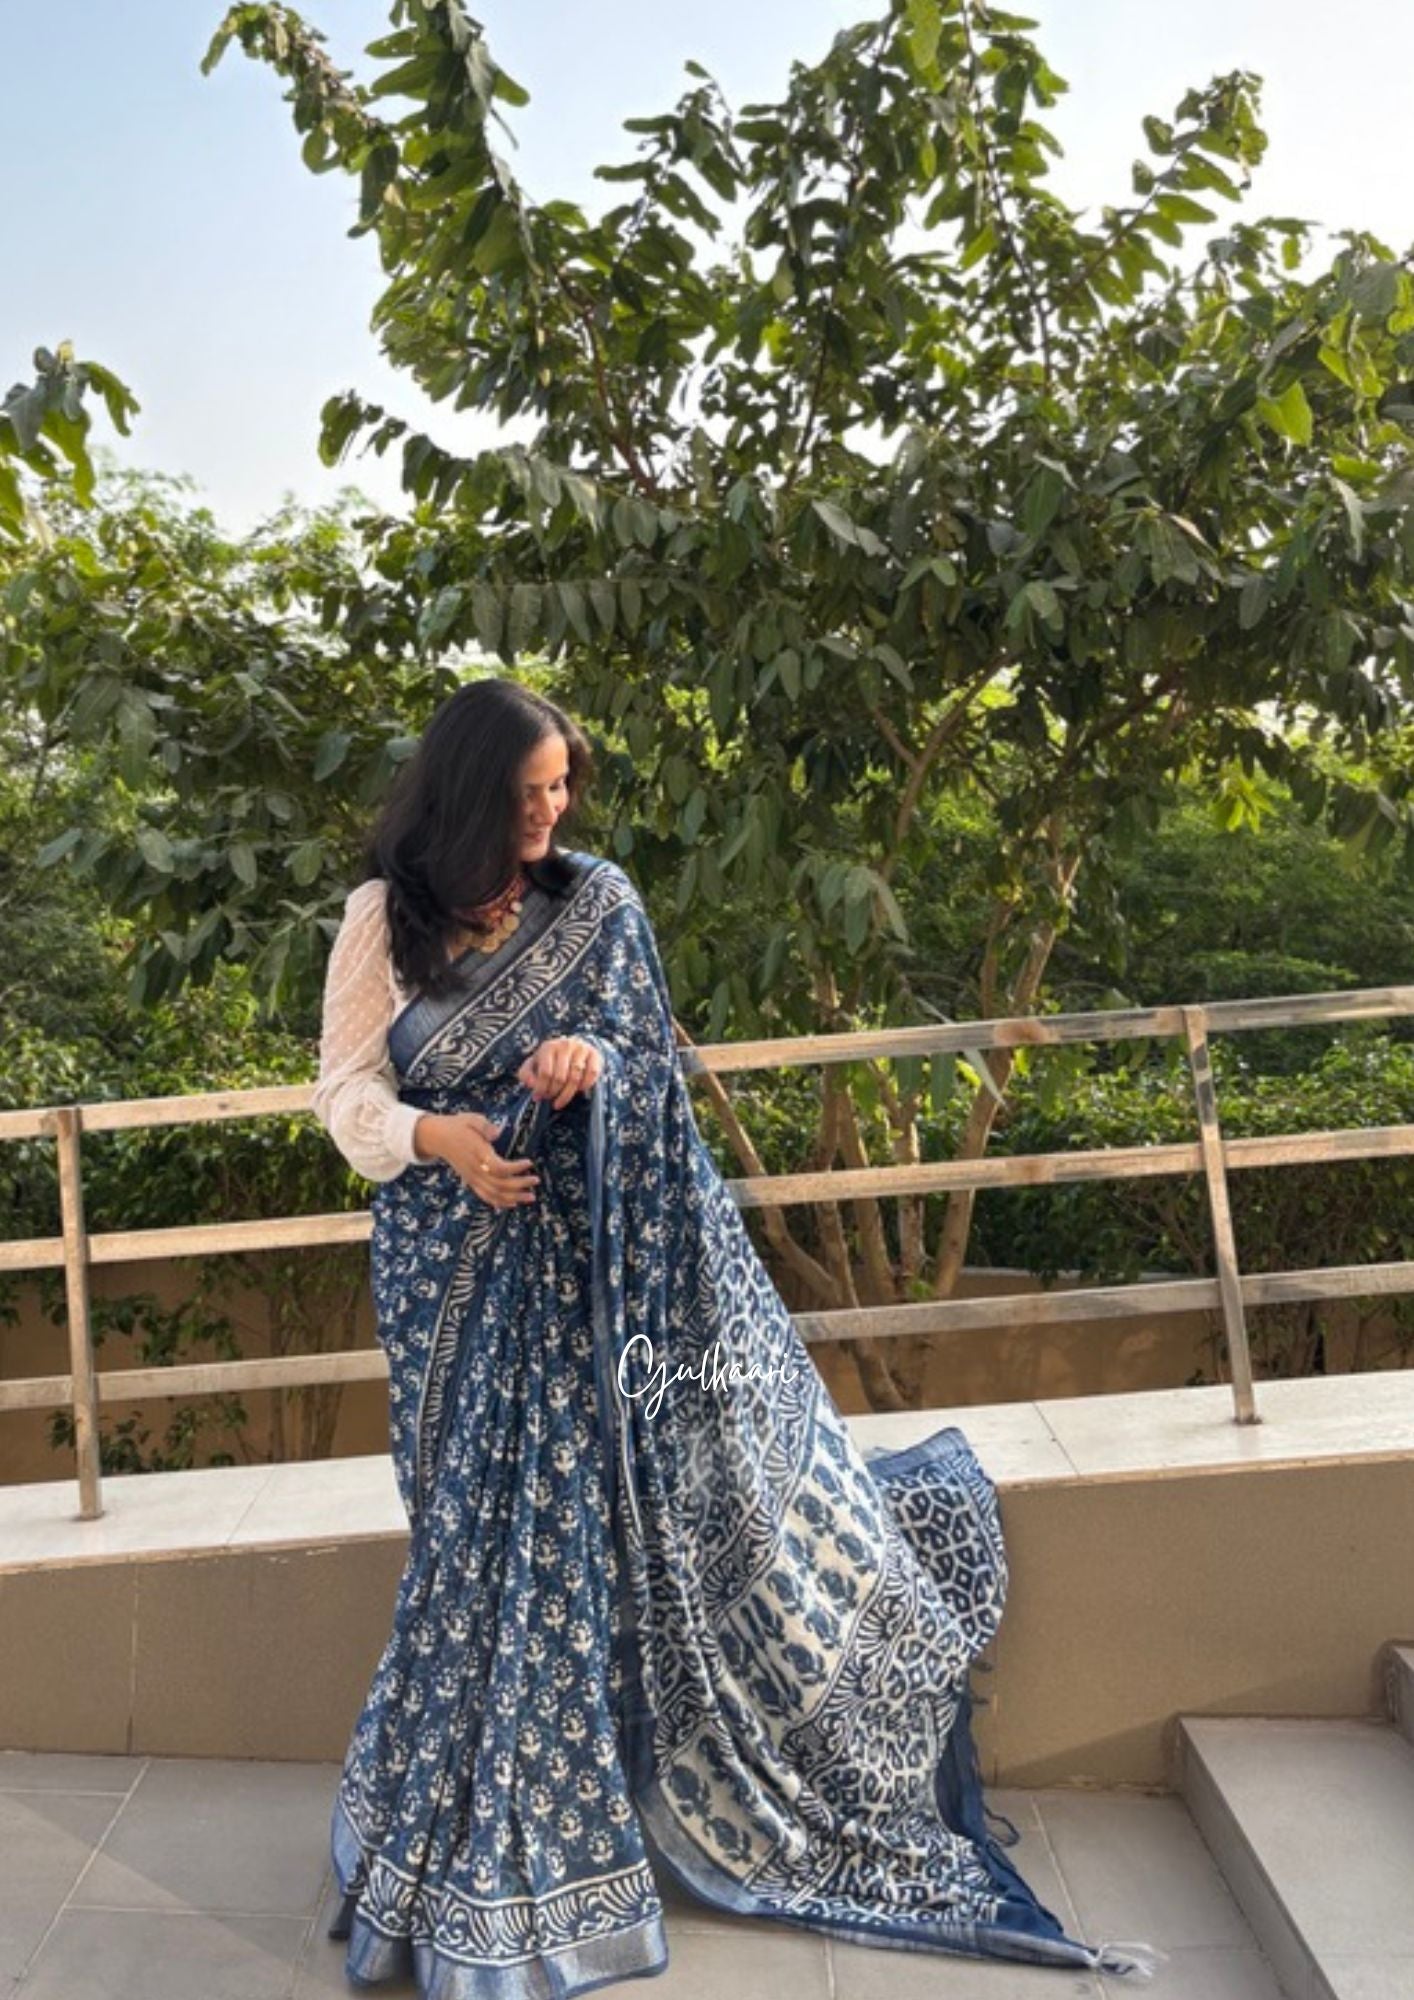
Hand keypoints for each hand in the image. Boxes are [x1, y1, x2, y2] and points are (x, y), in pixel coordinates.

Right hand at [413, 1112, 539, 1207]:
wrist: (438, 1138)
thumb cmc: (458, 1126)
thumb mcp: (471, 1119)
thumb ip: (485, 1126)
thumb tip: (497, 1133)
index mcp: (477, 1153)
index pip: (498, 1167)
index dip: (515, 1168)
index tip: (529, 1162)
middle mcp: (475, 1169)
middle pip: (499, 1184)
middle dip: (520, 1185)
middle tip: (536, 1180)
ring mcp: (472, 1177)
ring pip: (494, 1194)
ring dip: (514, 1197)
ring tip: (531, 1196)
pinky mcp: (470, 1181)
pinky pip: (485, 1196)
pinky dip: (499, 1202)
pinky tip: (513, 1203)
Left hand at [517, 1035, 602, 1110]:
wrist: (574, 1046)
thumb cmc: (550, 1059)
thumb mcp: (534, 1063)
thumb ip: (526, 1074)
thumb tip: (531, 1085)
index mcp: (548, 1047)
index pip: (545, 1073)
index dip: (542, 1088)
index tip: (539, 1097)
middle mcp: (565, 1045)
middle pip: (560, 1077)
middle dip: (554, 1092)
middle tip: (551, 1100)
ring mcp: (581, 1049)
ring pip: (575, 1078)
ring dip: (567, 1094)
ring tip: (561, 1100)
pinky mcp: (594, 1054)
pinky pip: (591, 1074)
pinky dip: (584, 1085)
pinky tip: (578, 1090)